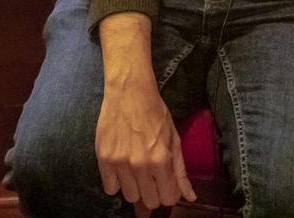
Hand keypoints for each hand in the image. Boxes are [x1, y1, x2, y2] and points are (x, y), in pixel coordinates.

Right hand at [96, 78, 196, 208]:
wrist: (129, 92)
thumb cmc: (155, 113)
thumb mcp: (174, 139)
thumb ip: (180, 170)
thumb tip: (190, 197)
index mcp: (161, 160)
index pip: (168, 198)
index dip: (169, 192)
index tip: (166, 184)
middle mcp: (140, 165)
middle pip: (149, 201)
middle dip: (153, 192)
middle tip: (151, 177)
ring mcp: (119, 163)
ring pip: (129, 196)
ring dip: (135, 187)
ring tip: (135, 170)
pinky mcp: (103, 158)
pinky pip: (110, 188)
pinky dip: (116, 182)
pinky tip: (121, 167)